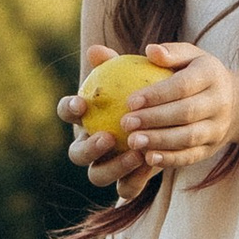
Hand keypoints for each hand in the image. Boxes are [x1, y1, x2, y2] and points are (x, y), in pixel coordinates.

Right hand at [57, 46, 155, 197]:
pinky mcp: (127, 182)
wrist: (172, 116)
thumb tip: (97, 51)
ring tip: (136, 153)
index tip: (81, 103)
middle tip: (108, 137)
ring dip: (113, 167)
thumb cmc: (147, 88)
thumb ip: (117, 63)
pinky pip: (125, 187)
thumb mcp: (136, 72)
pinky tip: (152, 163)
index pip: (67, 112)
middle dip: (88, 148)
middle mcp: (90, 145)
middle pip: (76, 154)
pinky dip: (135, 179)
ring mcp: (106, 167)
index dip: (69, 109)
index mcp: (85, 118)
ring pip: (98, 175)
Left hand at [102, 41, 238, 170]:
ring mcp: (217, 128)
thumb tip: (150, 50)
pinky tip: (148, 159)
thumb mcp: (190, 56)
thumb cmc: (198, 73)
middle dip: (154, 119)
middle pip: (186, 113)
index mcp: (211, 75)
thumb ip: (170, 52)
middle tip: (125, 123)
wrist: (234, 102)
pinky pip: (191, 156)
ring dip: (159, 141)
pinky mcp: (212, 148)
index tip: (129, 101)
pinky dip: (170, 159)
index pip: (183, 85)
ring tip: (132, 141)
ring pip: (189, 137)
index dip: (156, 95)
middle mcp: (219, 102)